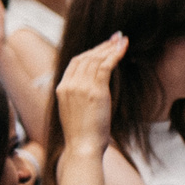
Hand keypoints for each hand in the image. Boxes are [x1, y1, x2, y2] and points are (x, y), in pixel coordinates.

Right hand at [54, 32, 127, 156]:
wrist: (81, 146)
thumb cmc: (81, 135)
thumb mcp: (74, 112)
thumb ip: (79, 97)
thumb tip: (91, 91)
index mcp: (60, 88)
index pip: (75, 63)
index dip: (89, 52)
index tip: (102, 47)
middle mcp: (68, 84)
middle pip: (84, 57)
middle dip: (100, 46)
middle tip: (115, 38)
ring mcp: (80, 87)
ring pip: (94, 59)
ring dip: (109, 48)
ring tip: (121, 40)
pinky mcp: (94, 91)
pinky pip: (104, 66)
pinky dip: (114, 55)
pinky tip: (123, 48)